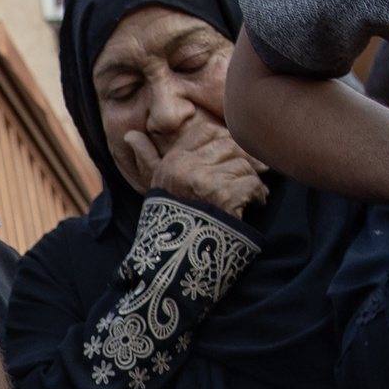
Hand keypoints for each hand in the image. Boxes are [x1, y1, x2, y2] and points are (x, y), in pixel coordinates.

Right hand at [127, 118, 269, 218]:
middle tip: (247, 174)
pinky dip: (258, 195)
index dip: (224, 140)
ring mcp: (205, 182)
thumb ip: (146, 156)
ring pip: (243, 165)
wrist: (174, 257)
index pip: (207, 131)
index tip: (230, 157)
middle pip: (230, 145)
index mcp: (172, 161)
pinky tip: (254, 203)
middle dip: (243, 160)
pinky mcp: (223, 197)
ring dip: (251, 180)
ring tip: (249, 193)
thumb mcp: (153, 184)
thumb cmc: (168, 219)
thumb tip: (130, 134)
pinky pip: (252, 184)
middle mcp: (186, 168)